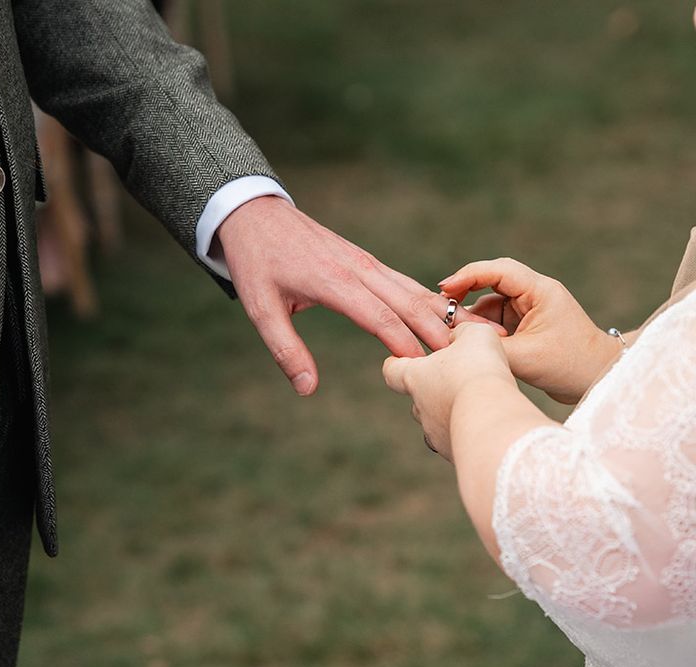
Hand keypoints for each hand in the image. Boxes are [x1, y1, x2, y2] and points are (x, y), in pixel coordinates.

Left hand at [218, 196, 502, 394]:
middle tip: (469, 357)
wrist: (256, 215)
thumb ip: (286, 349)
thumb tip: (307, 389)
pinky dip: (429, 299)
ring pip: (413, 289)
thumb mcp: (261, 309)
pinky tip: (445, 314)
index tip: (428, 370)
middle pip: (409, 302)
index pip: (380, 317)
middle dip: (439, 331)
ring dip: (443, 313)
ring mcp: (365, 262)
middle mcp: (358, 269)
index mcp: (334, 282)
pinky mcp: (365, 260)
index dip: (406, 344)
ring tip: (474, 335)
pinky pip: (404, 281)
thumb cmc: (256, 263)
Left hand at [382, 323, 513, 460]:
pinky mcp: (455, 454)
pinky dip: (471, 433)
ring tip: (480, 404)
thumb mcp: (475, 336)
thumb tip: (460, 336)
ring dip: (455, 413)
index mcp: (416, 377)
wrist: (492, 423)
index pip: (392, 370)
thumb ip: (463, 332)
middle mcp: (420, 408)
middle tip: (458, 380)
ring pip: (439, 422)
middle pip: (418, 399)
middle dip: (434, 391)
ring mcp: (436, 434)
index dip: (396, 363)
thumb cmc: (479, 372)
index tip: (403, 358)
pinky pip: (459, 442)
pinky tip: (491, 425)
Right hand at [439, 258, 620, 403]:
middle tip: (441, 311)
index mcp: (540, 290)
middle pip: (489, 282)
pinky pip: (493, 320)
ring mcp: (527, 308)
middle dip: (464, 295)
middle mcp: (533, 293)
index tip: (444, 288)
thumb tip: (452, 341)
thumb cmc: (570, 365)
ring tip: (456, 339)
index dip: (467, 276)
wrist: (598, 379)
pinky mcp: (523, 323)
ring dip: (472, 319)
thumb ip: (487, 346)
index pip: (497, 271)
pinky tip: (469, 345)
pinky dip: (481, 330)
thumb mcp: (524, 358)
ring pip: (488, 304)